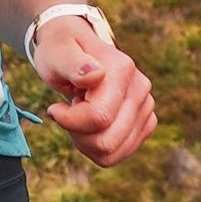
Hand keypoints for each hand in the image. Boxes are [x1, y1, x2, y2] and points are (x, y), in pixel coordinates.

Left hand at [33, 19, 156, 166]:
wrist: (74, 47)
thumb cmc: (61, 52)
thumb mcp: (55, 53)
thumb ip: (71, 63)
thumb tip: (95, 75)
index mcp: (121, 69)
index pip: (98, 118)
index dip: (68, 121)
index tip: (54, 108)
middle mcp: (140, 88)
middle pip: (107, 141)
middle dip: (78, 134)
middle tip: (68, 111)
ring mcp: (146, 106)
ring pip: (113, 152)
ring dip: (86, 142)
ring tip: (79, 115)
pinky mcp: (145, 122)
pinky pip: (118, 154)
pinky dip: (96, 148)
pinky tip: (89, 125)